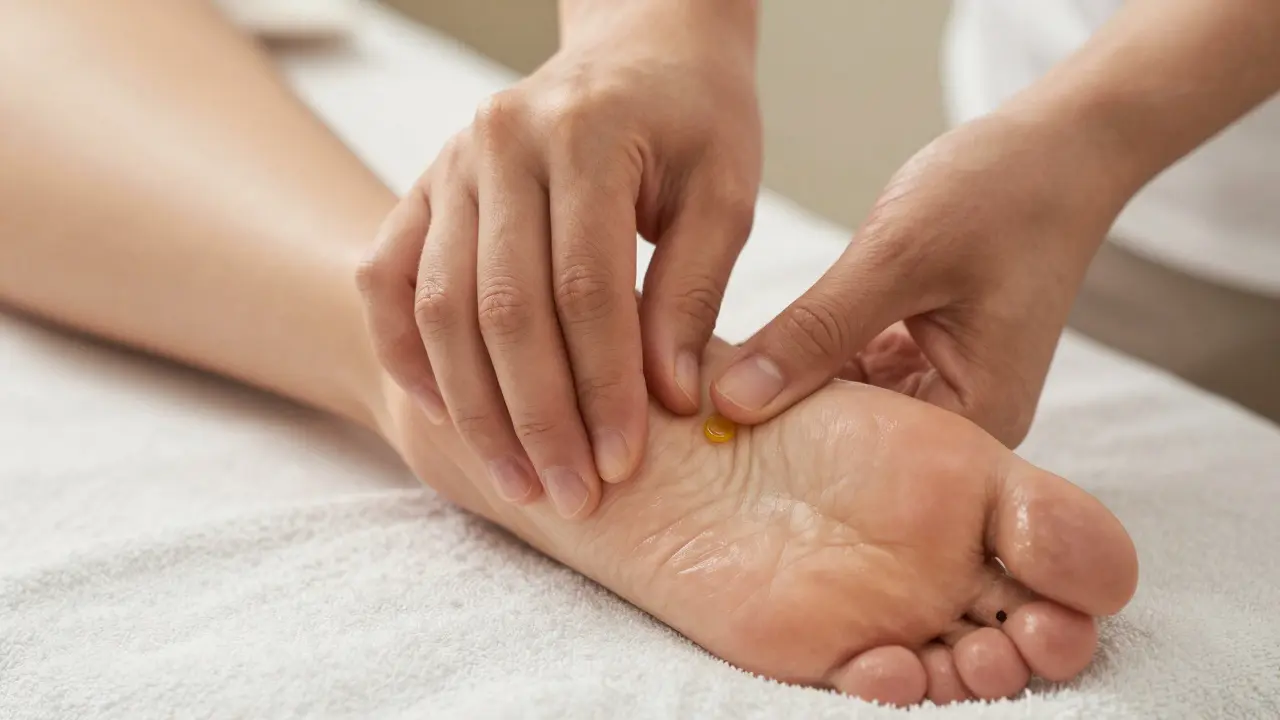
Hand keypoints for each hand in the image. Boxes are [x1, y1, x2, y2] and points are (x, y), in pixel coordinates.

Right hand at [356, 0, 761, 517]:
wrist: (639, 49)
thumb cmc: (694, 122)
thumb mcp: (724, 194)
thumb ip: (694, 292)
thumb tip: (669, 398)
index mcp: (583, 134)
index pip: (586, 288)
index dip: (603, 387)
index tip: (624, 463)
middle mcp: (499, 144)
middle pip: (502, 309)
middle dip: (537, 418)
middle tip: (572, 498)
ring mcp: (448, 165)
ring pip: (439, 307)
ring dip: (474, 409)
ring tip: (517, 481)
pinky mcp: (423, 188)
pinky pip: (388, 281)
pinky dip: (407, 354)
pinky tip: (444, 414)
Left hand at [711, 112, 1135, 445]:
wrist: (1059, 148)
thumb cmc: (999, 193)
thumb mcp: (897, 259)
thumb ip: (816, 331)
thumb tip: (731, 401)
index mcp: (978, 424)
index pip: (864, 467)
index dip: (779, 448)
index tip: (701, 437)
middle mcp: (963, 425)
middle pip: (851, 448)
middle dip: (777, 424)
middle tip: (689, 419)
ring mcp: (942, 393)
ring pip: (844, 409)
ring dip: (787, 387)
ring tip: (701, 389)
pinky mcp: (923, 362)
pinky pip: (852, 375)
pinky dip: (810, 357)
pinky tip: (749, 354)